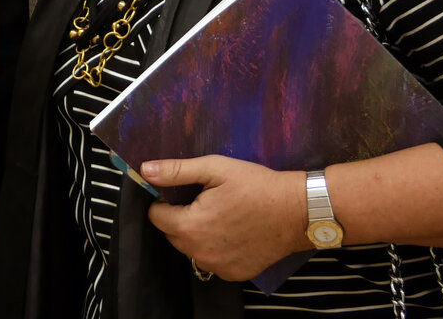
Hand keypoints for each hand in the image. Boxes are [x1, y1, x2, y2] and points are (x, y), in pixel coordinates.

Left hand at [141, 157, 303, 282]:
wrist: (297, 212)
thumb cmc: (256, 186)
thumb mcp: (215, 168)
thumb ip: (177, 171)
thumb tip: (145, 170)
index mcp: (190, 226)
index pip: (156, 217)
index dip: (164, 202)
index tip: (182, 193)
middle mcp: (200, 253)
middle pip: (173, 234)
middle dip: (181, 218)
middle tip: (205, 201)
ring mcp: (218, 267)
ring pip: (192, 249)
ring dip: (197, 234)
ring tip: (220, 215)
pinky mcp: (235, 274)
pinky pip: (212, 261)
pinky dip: (216, 248)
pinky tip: (233, 232)